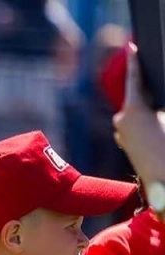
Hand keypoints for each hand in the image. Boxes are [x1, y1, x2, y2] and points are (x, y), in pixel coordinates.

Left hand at [115, 48, 164, 186]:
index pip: (134, 79)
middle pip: (139, 99)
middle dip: (152, 101)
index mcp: (132, 110)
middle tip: (161, 121)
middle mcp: (121, 119)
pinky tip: (157, 136)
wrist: (162, 181)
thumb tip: (154, 110)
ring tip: (161, 133)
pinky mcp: (124, 142)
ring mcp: (120, 132)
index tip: (132, 47)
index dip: (134, 62)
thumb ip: (157, 108)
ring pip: (138, 114)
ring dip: (150, 115)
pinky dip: (146, 125)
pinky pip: (135, 126)